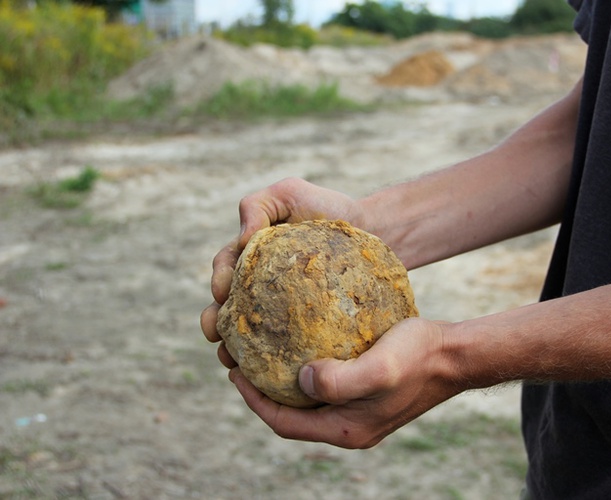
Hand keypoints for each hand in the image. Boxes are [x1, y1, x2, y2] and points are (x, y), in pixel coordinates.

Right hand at [200, 177, 364, 346]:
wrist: (373, 231)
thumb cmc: (328, 209)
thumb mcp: (289, 193)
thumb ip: (257, 205)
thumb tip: (242, 239)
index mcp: (249, 258)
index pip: (224, 270)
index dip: (218, 282)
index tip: (222, 292)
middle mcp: (259, 285)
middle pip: (227, 309)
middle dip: (215, 324)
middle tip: (217, 335)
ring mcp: (280, 309)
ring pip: (249, 334)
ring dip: (234, 350)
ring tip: (234, 361)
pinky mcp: (304, 327)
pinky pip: (285, 347)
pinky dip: (272, 360)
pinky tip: (274, 371)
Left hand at [227, 317, 460, 448]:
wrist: (455, 356)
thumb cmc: (419, 357)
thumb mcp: (378, 369)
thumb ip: (337, 381)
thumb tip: (299, 378)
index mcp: (345, 429)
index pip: (284, 423)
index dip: (253, 401)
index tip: (234, 370)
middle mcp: (348, 425)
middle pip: (291, 413)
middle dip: (261, 390)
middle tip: (239, 358)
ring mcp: (358, 410)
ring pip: (307, 400)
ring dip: (281, 379)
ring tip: (262, 350)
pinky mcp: (366, 391)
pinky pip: (326, 384)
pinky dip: (306, 369)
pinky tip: (300, 342)